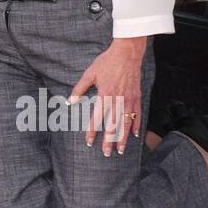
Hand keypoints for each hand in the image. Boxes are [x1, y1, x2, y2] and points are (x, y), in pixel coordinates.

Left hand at [69, 37, 145, 155]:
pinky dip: (135, 125)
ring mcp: (128, 99)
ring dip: (123, 138)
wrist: (126, 53)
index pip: (97, 118)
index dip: (92, 131)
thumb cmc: (106, 62)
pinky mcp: (137, 96)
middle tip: (106, 154)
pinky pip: (137, 114)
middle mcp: (117, 100)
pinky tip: (134, 135)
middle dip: (108, 141)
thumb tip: (70, 101)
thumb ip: (79, 89)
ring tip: (120, 150)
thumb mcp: (90, 74)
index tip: (88, 142)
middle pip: (112, 125)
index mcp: (104, 95)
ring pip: (125, 123)